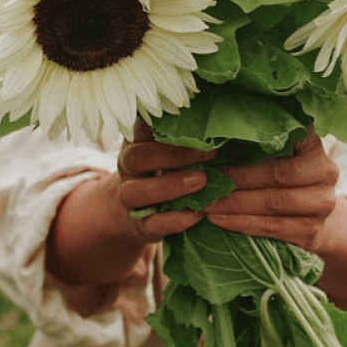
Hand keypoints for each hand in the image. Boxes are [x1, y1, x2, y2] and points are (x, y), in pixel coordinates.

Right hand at [116, 119, 216, 242]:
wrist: (143, 208)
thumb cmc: (168, 168)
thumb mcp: (172, 148)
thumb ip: (186, 135)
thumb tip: (218, 122)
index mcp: (136, 143)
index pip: (140, 128)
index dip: (166, 126)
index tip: (198, 125)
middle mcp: (128, 168)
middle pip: (136, 158)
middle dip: (172, 156)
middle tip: (208, 154)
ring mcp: (130, 197)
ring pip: (135, 192)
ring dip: (170, 186)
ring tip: (201, 181)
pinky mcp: (140, 224)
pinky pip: (152, 223)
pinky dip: (175, 220)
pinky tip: (197, 213)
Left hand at [204, 127, 338, 253]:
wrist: (315, 213)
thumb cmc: (287, 175)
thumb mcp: (282, 152)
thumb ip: (262, 142)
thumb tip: (218, 137)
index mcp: (314, 146)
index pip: (284, 142)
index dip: (250, 148)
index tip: (217, 153)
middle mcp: (326, 173)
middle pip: (276, 176)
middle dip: (236, 180)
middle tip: (206, 182)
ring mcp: (322, 205)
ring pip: (272, 204)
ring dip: (234, 205)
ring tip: (207, 203)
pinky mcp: (313, 231)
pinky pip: (272, 228)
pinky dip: (242, 223)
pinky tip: (219, 220)